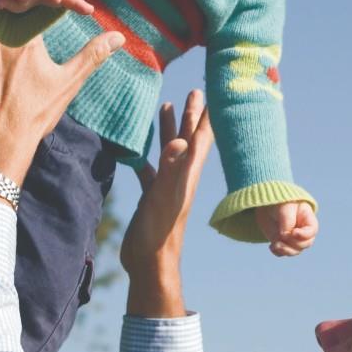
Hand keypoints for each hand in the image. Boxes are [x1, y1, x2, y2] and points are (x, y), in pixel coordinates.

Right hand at [122, 90, 214, 317]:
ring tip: (169, 105)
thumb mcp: (166, 195)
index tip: (214, 90)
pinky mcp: (153, 196)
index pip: (202, 136)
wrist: (150, 260)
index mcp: (189, 172)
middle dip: (193, 114)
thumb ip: (173, 167)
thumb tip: (181, 139)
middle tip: (197, 91)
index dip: (207, 114)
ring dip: (172, 129)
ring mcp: (168, 186)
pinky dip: (146, 155)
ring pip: (171, 150)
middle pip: (190, 138)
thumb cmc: (160, 230)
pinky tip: (137, 147)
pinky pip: (151, 169)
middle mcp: (182, 176)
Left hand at [255, 201, 317, 257]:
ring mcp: (293, 239)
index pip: (312, 231)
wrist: (267, 206)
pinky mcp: (283, 243)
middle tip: (282, 237)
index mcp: (308, 219)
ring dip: (286, 250)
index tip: (293, 232)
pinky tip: (272, 246)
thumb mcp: (285, 208)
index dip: (305, 235)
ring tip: (275, 245)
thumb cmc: (280, 203)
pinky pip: (284, 253)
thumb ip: (287, 221)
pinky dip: (278, 252)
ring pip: (295, 251)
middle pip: (305, 244)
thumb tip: (284, 236)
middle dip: (294, 243)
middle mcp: (303, 231)